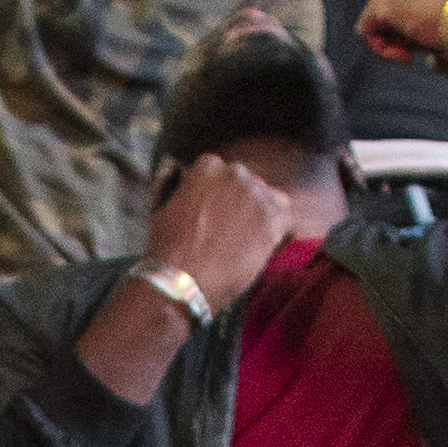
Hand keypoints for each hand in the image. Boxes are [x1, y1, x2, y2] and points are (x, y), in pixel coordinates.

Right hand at [146, 148, 299, 313]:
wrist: (182, 281)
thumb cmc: (166, 249)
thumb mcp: (161, 207)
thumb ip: (173, 184)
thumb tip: (176, 169)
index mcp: (208, 166)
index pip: (223, 172)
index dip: (221, 195)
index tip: (216, 214)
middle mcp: (235, 174)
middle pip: (249, 184)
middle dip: (242, 204)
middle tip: (231, 232)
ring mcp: (256, 196)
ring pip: (270, 199)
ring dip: (261, 216)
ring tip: (246, 242)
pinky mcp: (273, 220)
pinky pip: (286, 220)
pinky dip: (278, 233)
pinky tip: (262, 249)